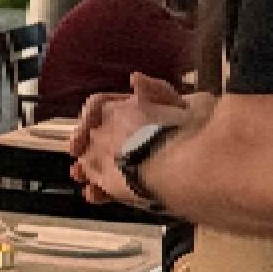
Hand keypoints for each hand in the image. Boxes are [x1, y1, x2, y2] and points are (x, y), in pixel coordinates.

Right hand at [70, 73, 189, 204]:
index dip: (86, 119)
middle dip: (83, 148)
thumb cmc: (185, 132)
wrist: (196, 165)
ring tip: (81, 176)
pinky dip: (100, 191)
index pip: (99, 107)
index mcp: (132, 112)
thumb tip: (135, 78)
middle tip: (76, 157)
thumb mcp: (174, 105)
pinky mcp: (133, 184)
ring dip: (86, 170)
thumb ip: (155, 90)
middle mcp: (126, 135)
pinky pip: (111, 188)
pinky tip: (95, 194)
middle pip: (95, 138)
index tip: (81, 133)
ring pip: (99, 165)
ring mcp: (128, 160)